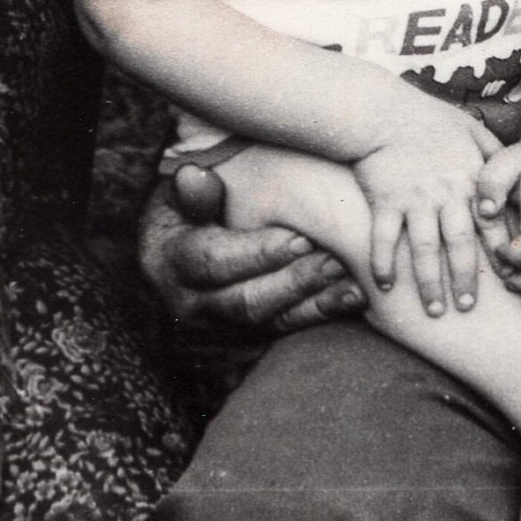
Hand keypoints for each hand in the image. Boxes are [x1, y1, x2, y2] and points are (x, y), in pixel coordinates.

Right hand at [138, 165, 361, 332]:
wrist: (167, 270)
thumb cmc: (180, 221)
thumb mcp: (175, 201)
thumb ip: (192, 193)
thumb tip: (193, 175)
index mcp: (172, 264)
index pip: (215, 263)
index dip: (259, 254)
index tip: (301, 239)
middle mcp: (192, 306)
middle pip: (246, 303)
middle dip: (294, 284)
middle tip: (334, 262)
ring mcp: (218, 333)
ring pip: (270, 325)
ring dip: (314, 306)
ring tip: (353, 287)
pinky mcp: (242, 344)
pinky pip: (283, 334)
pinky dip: (317, 318)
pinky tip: (349, 302)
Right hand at [350, 101, 503, 316]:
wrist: (382, 110)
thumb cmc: (427, 118)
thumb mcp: (470, 128)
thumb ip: (493, 151)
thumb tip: (517, 163)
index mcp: (468, 180)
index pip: (490, 224)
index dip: (500, 253)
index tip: (507, 278)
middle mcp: (444, 194)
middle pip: (460, 245)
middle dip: (465, 280)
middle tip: (467, 309)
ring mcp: (414, 199)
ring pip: (424, 249)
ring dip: (429, 283)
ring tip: (434, 311)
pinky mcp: (385, 201)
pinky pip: (384, 239)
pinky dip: (383, 263)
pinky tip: (383, 285)